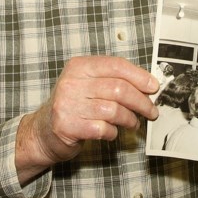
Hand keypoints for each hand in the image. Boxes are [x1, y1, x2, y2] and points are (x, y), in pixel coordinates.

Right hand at [15, 56, 158, 184]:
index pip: (116, 65)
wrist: (43, 132)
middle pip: (119, 89)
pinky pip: (103, 129)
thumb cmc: (73, 106)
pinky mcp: (67, 126)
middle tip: (151, 110)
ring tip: (133, 123)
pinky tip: (112, 132)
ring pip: (114, 110)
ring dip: (130, 119)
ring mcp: (68, 104)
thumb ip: (113, 81)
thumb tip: (148, 85)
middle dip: (141, 101)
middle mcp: (72, 82)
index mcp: (79, 66)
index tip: (154, 87)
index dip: (139, 76)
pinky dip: (113, 132)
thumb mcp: (88, 84)